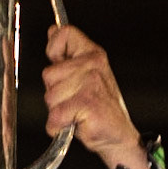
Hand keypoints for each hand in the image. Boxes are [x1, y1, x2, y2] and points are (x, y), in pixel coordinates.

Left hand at [42, 25, 149, 168]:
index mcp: (93, 55)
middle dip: (55, 93)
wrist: (118, 137)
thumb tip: (53, 31)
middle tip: (74, 101)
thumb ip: (68, 54)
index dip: (54, 48)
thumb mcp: (86, 75)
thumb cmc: (101, 109)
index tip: (58, 62)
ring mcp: (90, 84)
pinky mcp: (86, 103)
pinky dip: (58, 126)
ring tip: (76, 112)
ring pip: (50, 97)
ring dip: (57, 111)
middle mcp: (92, 66)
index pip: (65, 34)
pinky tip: (74, 123)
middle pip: (49, 74)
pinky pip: (55, 116)